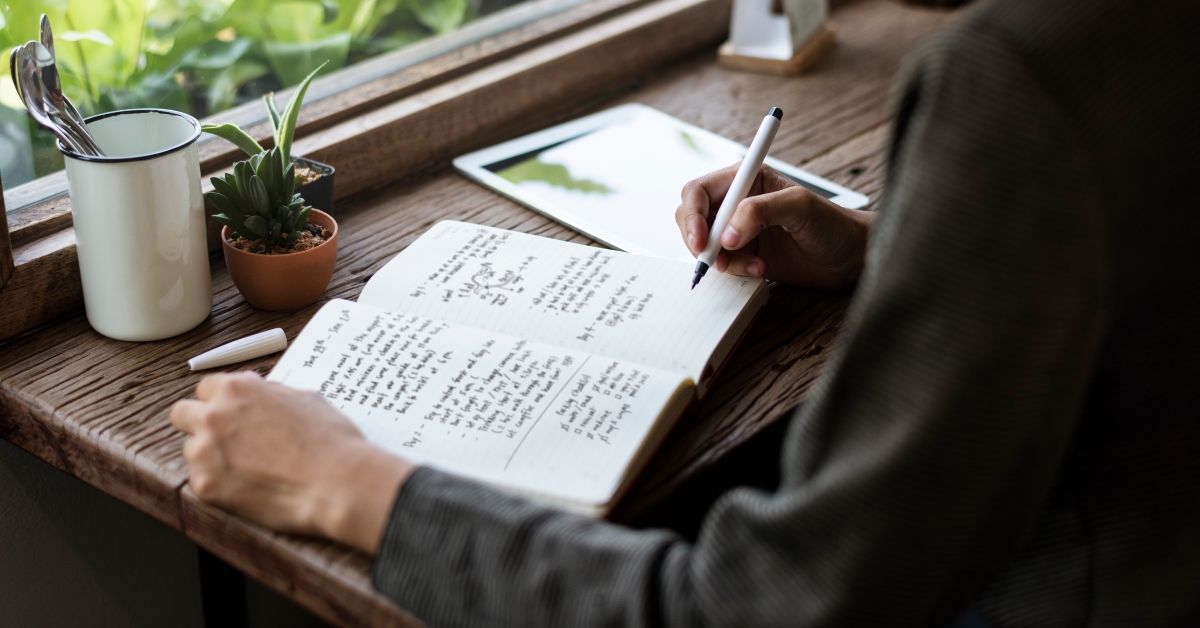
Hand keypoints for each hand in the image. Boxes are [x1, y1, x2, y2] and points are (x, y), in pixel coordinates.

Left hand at [170, 371, 413, 553]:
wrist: (338, 483)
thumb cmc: (330, 440)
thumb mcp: (304, 398)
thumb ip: (269, 392)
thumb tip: (255, 388)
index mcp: (236, 389)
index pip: (206, 387)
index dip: (221, 400)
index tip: (231, 412)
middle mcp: (214, 416)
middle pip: (181, 414)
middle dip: (199, 423)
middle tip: (225, 438)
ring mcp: (205, 452)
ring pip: (191, 450)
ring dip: (211, 456)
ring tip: (249, 468)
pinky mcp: (206, 486)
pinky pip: (201, 481)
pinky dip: (221, 484)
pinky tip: (250, 486)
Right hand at [675, 164, 873, 288]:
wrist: (851, 256)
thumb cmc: (833, 224)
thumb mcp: (799, 207)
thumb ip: (760, 212)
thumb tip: (727, 234)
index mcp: (747, 179)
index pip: (699, 191)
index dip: (693, 215)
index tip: (702, 240)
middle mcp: (738, 202)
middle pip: (692, 217)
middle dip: (700, 240)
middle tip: (716, 260)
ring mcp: (739, 229)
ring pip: (704, 244)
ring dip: (722, 259)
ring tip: (753, 264)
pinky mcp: (745, 253)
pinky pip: (721, 263)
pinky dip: (734, 270)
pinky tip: (759, 268)